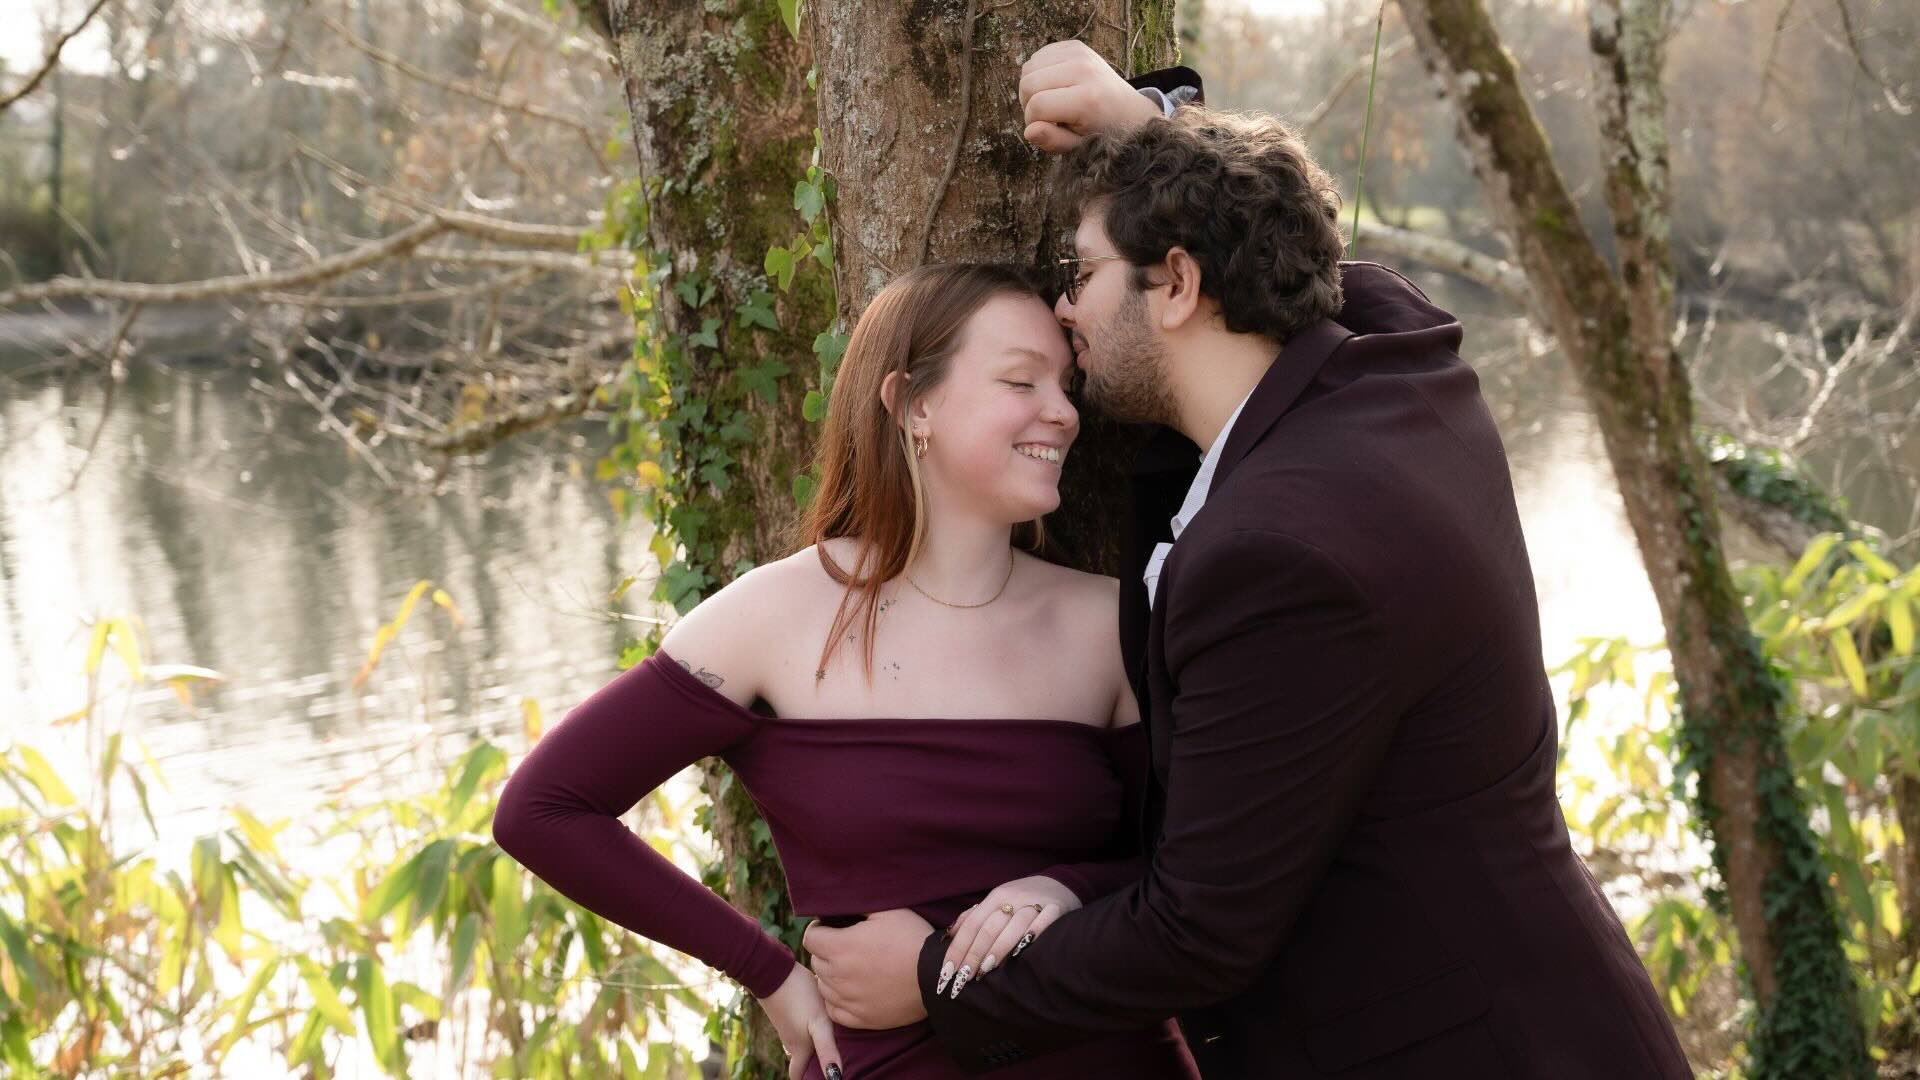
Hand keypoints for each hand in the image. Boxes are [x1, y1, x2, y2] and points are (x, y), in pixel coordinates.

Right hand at [758, 964, 843, 1079]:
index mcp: (799, 1049)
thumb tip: (835, 1077)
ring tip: (833, 1042)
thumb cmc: (799, 999)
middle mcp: (790, 1040)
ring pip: (801, 1043)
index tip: (822, 1078)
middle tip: (831, 1062)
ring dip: (813, 1046)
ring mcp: (787, 1025)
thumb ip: (827, 1050)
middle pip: (801, 1060)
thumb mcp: (819, 1024)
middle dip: (812, 1065)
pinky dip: (810, 1030)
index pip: (798, 1075)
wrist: (774, 970)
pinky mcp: (788, 1010)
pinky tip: (824, 1018)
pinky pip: (800, 1027)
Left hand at [803, 908, 934, 1029]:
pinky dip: (837, 1000)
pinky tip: (850, 991)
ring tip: (849, 969)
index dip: (818, 930)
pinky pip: (833, 1009)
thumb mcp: (888, 911)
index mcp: (841, 946)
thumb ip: (859, 906)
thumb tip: (842, 905)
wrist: (936, 977)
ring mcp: (848, 999)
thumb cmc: (912, 939)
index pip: (810, 938)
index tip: (830, 928)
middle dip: (826, 952)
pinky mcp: (860, 1018)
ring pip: (823, 986)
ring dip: (830, 976)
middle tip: (845, 947)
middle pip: (816, 961)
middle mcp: (838, 974)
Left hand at [937, 876, 1079, 996]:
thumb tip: (948, 935)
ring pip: (1013, 927)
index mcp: (996, 896)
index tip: (947, 972)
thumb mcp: (997, 902)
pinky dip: (1031, 937)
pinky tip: (1020, 954)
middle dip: (973, 955)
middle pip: (989, 928)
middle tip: (962, 978)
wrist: (1060, 885)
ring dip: (997, 950)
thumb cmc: (1022, 900)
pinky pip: (1043, 923)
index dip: (958, 948)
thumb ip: (973, 917)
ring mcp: (1035, 903)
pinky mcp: (1056, 909)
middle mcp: (1014, 898)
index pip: (972, 924)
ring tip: (984, 971)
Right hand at [1018, 40, 1162, 152]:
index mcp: (1087, 98)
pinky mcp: (1075, 46)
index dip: (1032, 121)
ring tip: (1048, 100)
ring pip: (1028, 68)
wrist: (1128, 110)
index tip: (1044, 128)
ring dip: (1031, 88)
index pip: (1037, 105)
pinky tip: (1053, 85)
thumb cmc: (1101, 131)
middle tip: (1044, 115)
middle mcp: (1083, 70)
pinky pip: (1037, 56)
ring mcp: (1079, 53)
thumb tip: (1029, 131)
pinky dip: (1038, 72)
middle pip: (1028, 83)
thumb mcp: (1079, 146)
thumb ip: (1053, 141)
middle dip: (1028, 104)